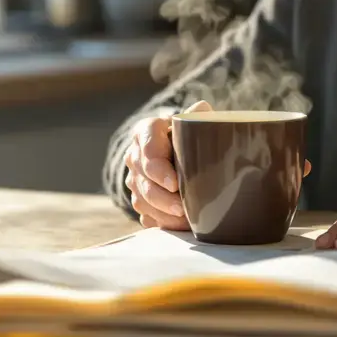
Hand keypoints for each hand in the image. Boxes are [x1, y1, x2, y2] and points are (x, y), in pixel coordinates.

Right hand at [123, 101, 210, 229]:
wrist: (173, 149)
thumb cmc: (186, 134)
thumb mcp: (189, 121)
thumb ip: (196, 117)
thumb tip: (202, 110)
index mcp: (146, 131)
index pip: (148, 150)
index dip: (159, 169)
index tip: (174, 183)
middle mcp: (135, 156)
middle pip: (144, 181)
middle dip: (163, 198)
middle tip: (183, 208)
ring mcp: (134, 180)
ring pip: (143, 201)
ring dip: (164, 214)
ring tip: (186, 221)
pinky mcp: (139, 199)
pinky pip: (146, 215)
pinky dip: (163, 223)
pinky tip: (180, 226)